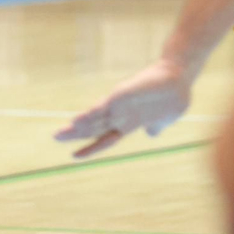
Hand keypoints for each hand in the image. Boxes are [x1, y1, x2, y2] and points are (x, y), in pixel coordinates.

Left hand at [54, 58, 193, 158]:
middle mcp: (120, 115)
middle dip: (74, 134)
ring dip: (77, 127)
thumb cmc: (172, 97)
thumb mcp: (164, 119)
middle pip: (93, 128)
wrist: (179, 77)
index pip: (104, 139)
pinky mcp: (121, 94)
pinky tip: (76, 120)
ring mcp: (120, 105)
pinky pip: (102, 106)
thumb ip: (155, 126)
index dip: (90, 148)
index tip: (74, 156)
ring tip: (59, 134)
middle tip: (55, 137)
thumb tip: (151, 134)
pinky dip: (89, 114)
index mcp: (129, 124)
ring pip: (93, 119)